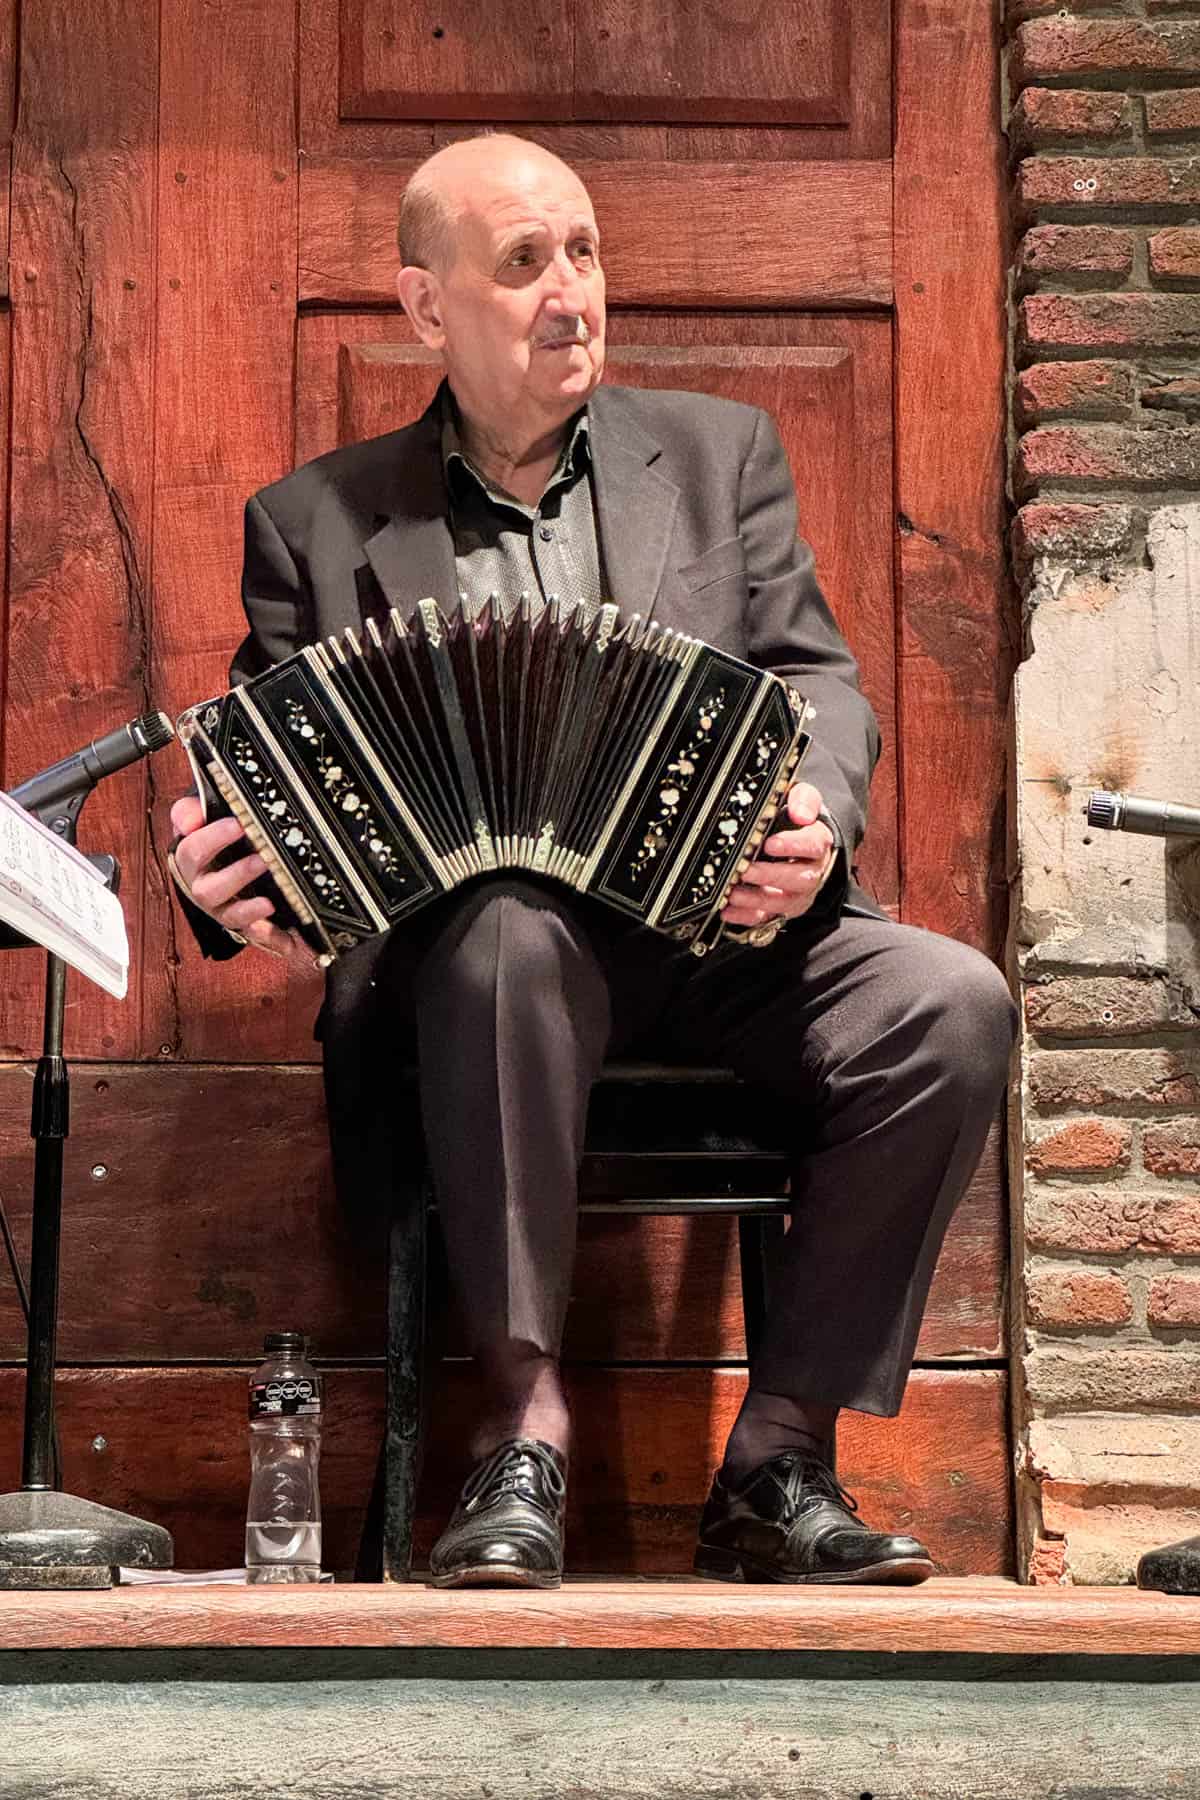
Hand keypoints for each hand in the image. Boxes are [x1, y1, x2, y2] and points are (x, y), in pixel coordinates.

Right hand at [169, 794, 312, 966]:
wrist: (224, 861)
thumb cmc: (213, 840)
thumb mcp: (201, 820)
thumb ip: (190, 813)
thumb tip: (188, 820)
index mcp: (190, 864)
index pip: (192, 852)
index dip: (213, 839)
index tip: (237, 824)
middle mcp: (205, 890)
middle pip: (209, 891)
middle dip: (236, 876)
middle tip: (261, 860)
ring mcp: (226, 909)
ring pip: (231, 916)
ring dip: (249, 911)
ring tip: (268, 903)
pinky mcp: (248, 924)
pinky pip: (258, 937)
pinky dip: (271, 939)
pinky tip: (285, 940)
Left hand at [720, 781, 835, 929]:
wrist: (800, 841)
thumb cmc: (797, 820)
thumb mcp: (803, 799)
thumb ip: (803, 799)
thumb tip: (800, 813)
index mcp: (819, 843)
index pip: (813, 845)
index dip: (793, 846)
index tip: (771, 843)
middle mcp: (813, 872)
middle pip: (800, 879)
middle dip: (770, 876)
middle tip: (746, 870)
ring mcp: (798, 893)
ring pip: (783, 902)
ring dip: (757, 899)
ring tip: (733, 892)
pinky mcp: (782, 908)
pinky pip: (767, 917)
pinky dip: (747, 917)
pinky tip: (728, 911)